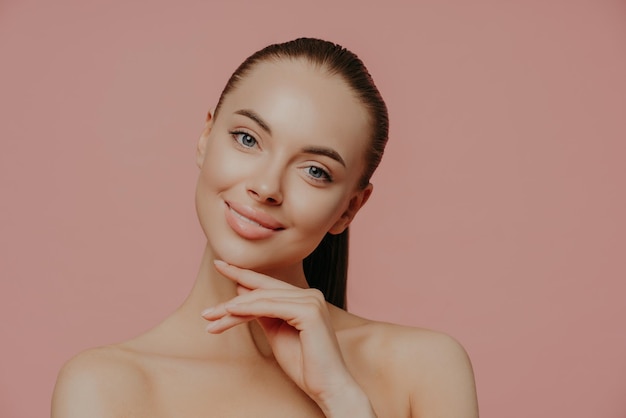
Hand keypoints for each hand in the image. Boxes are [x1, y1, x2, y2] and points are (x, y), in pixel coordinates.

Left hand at [201, 260, 374, 415]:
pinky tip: (230, 313)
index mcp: (305, 298)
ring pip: (262, 299)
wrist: (328, 386)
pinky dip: (247, 310)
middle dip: (231, 301)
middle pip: (261, 292)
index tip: (220, 265)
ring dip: (232, 309)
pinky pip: (269, 307)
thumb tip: (242, 294)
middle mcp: (310, 295)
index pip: (268, 285)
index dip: (242, 274)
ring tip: (210, 318)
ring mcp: (311, 301)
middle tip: (205, 310)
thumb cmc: (305, 365)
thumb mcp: (277, 333)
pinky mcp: (309, 311)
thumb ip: (263, 314)